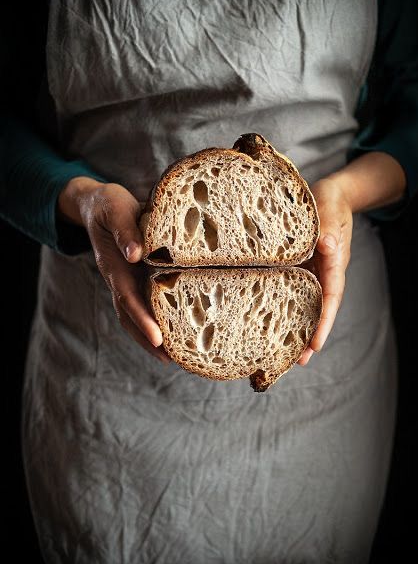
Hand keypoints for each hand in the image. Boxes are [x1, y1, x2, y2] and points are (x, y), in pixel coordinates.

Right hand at [58, 177, 169, 363]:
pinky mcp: (136, 276)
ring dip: (152, 336)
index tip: (158, 339)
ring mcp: (126, 280)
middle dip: (149, 340)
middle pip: (131, 317)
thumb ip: (125, 231)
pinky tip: (174, 329)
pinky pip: (145, 302)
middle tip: (172, 360)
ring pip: (136, 314)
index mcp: (114, 266)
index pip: (128, 299)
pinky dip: (156, 319)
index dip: (143, 320)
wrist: (97, 203)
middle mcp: (119, 278)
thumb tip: (136, 255)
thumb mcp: (115, 209)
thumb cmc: (109, 204)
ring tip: (175, 356)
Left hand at [297, 177, 352, 365]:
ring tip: (281, 352)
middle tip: (298, 361)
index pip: (331, 297)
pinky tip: (265, 319)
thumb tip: (326, 245)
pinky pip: (289, 289)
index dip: (324, 322)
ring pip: (303, 303)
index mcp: (333, 263)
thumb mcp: (330, 210)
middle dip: (309, 335)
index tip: (316, 344)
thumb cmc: (329, 201)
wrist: (328, 193)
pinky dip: (281, 306)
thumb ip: (328, 227)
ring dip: (294, 326)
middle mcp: (322, 272)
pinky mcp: (296, 267)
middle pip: (317, 308)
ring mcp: (309, 271)